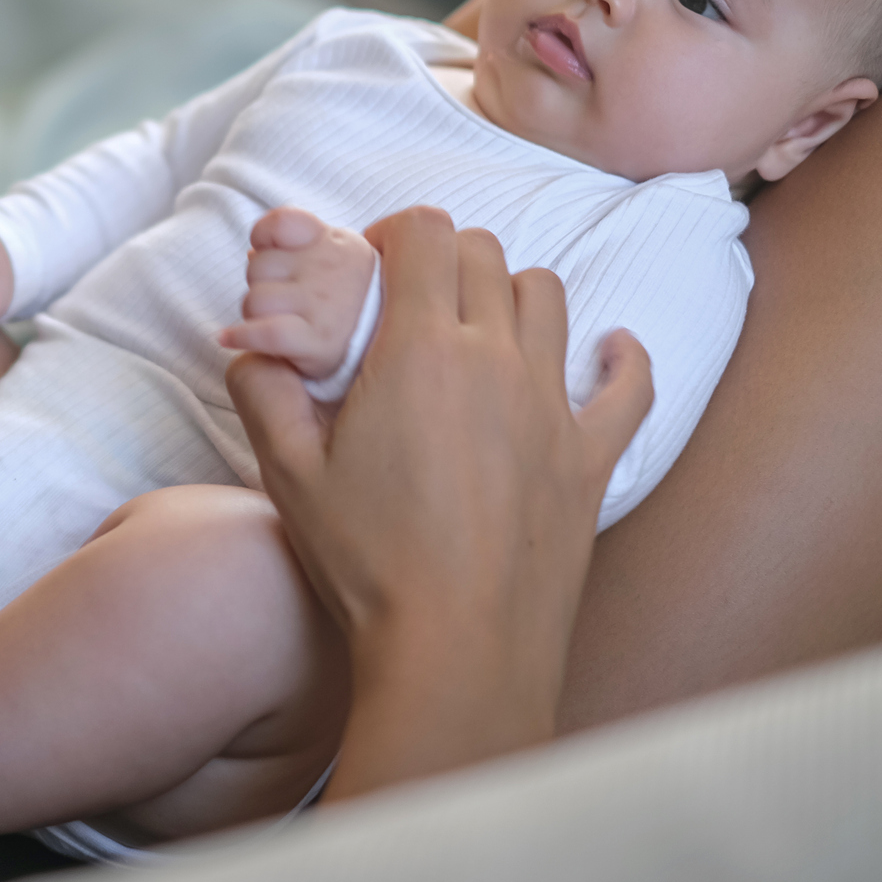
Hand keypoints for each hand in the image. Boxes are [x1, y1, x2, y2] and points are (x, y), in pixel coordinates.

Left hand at [218, 207, 376, 380]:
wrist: (391, 342)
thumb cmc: (351, 296)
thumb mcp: (337, 255)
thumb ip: (298, 244)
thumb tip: (253, 251)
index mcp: (335, 242)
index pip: (282, 223)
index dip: (264, 235)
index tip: (265, 249)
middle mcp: (332, 268)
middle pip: (257, 267)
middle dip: (261, 284)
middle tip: (283, 300)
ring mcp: (326, 304)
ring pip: (254, 301)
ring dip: (255, 315)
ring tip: (277, 321)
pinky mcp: (320, 342)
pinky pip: (264, 333)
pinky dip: (241, 337)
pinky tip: (229, 339)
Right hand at [224, 207, 652, 795]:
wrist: (456, 650)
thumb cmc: (368, 563)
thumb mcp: (288, 474)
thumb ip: (263, 393)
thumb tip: (252, 351)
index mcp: (421, 351)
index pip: (426, 234)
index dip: (396, 232)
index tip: (373, 261)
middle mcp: (497, 360)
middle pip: (486, 255)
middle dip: (445, 259)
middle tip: (411, 298)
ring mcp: (553, 406)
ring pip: (549, 298)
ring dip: (511, 294)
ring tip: (479, 327)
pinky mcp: (591, 458)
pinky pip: (629, 385)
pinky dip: (621, 359)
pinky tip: (609, 352)